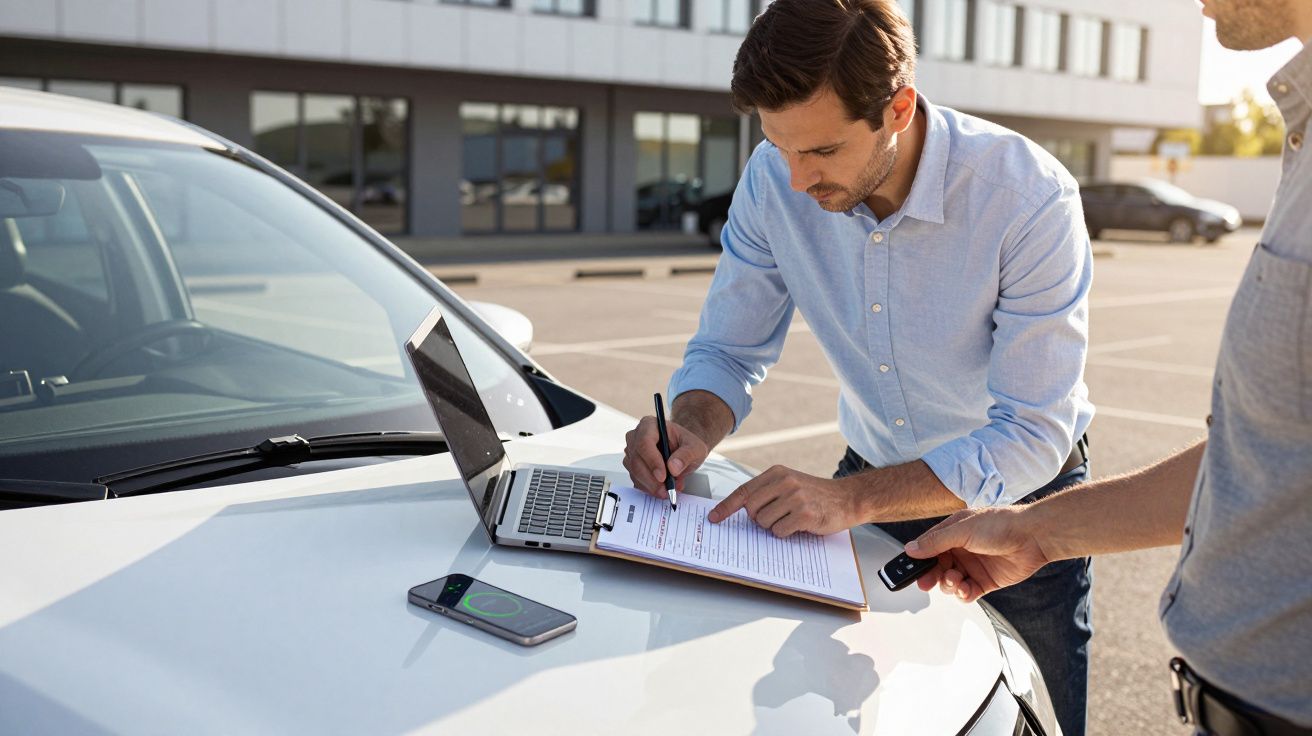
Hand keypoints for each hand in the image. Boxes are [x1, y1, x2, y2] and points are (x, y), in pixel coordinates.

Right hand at [622, 415, 708, 498]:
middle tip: (666, 490)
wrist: (683, 450)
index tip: (663, 476)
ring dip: (650, 485)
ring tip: (668, 490)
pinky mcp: (632, 466)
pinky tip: (661, 489)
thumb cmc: (687, 444)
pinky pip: (636, 480)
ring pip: (634, 472)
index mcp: (649, 425)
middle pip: (636, 460)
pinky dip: (648, 488)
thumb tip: (673, 467)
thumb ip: (686, 455)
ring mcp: (632, 452)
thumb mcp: (695, 447)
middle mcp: (636, 437)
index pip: (644, 442)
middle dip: (651, 479)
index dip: (652, 461)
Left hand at [708, 465, 862, 536]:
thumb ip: (767, 492)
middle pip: (751, 509)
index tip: (714, 517)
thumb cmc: (814, 494)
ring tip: (791, 519)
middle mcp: (784, 481)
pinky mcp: (805, 513)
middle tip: (777, 516)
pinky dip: (786, 533)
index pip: (744, 490)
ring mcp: (795, 497)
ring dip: (774, 527)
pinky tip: (799, 525)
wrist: (847, 498)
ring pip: (763, 522)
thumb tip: (740, 509)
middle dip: (758, 519)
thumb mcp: (789, 483)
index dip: (726, 506)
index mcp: (777, 472)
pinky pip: (779, 531)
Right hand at [903, 507, 1052, 603]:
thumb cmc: (1000, 525)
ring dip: (949, 584)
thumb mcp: (962, 530)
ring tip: (956, 581)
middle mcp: (961, 549)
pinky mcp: (986, 581)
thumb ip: (935, 542)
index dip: (918, 560)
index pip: (928, 548)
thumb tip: (911, 549)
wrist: (1033, 537)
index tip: (909, 571)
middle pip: (937, 568)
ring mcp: (973, 566)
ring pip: (950, 582)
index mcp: (952, 532)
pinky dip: (964, 594)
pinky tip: (966, 590)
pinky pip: (968, 592)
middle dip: (931, 576)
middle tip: (926, 583)